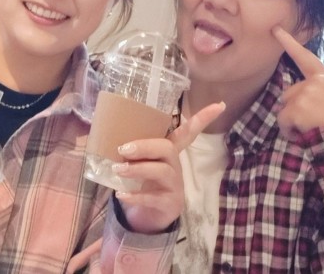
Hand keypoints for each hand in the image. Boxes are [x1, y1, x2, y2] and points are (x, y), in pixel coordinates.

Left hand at [113, 101, 225, 232]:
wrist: (145, 218)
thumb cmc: (140, 182)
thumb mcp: (138, 162)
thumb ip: (130, 149)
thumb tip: (103, 131)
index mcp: (169, 152)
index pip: (187, 132)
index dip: (203, 118)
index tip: (220, 104)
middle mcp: (176, 166)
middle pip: (167, 149)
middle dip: (145, 147)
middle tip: (122, 150)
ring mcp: (175, 186)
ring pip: (162, 171)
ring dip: (137, 169)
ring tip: (117, 170)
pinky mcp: (170, 204)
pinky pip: (154, 198)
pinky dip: (135, 195)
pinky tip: (121, 194)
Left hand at [273, 26, 323, 139]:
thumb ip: (320, 90)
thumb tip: (300, 96)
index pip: (305, 57)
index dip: (289, 42)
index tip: (275, 29)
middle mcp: (315, 81)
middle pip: (290, 92)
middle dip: (296, 108)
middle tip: (315, 121)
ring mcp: (305, 93)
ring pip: (285, 107)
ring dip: (293, 120)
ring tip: (313, 128)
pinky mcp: (296, 107)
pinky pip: (282, 120)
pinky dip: (289, 131)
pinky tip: (304, 135)